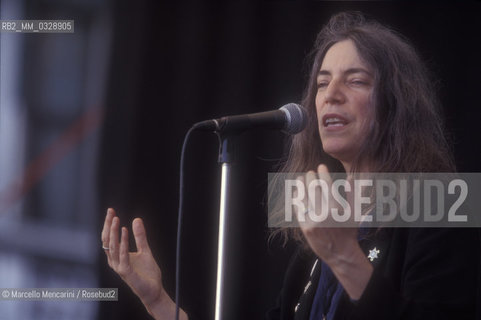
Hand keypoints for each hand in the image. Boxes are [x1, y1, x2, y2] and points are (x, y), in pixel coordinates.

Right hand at [101, 208, 187, 319]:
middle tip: (111, 212)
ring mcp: (119, 267)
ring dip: (114, 233)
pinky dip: (123, 243)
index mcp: (117, 256)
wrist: (154, 290)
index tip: (111, 211)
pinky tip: (124, 232)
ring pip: (112, 248)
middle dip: (109, 226)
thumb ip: (140, 236)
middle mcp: (115, 261)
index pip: (109, 238)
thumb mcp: (145, 250)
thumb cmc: (147, 273)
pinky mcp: (126, 272)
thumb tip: (136, 219)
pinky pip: (122, 256)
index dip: (109, 224)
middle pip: (107, 241)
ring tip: (117, 220)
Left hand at [296, 165, 372, 299]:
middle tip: (310, 172)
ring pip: (303, 196)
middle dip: (310, 176)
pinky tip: (297, 192)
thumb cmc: (349, 230)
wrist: (340, 252)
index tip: (321, 166)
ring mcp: (313, 220)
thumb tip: (350, 176)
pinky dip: (296, 198)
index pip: (327, 184)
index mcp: (338, 207)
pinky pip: (298, 208)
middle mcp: (325, 213)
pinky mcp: (305, 227)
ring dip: (300, 184)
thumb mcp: (355, 212)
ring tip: (300, 178)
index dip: (323, 172)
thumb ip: (352, 194)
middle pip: (313, 188)